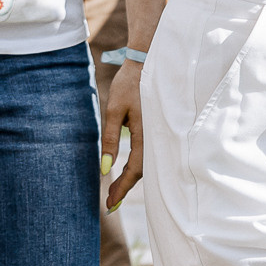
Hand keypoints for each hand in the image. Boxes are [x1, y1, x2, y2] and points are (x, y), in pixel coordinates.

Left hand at [102, 61, 144, 210]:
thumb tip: (106, 168)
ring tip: (116, 192)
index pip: (135, 170)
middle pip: (143, 171)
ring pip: (147, 163)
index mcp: (146, 134)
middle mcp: (156, 137)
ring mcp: (159, 133)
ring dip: (132, 178)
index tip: (110, 203)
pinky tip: (129, 171)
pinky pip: (150, 153)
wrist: (148, 62)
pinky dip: (139, 165)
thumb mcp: (114, 110)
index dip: (122, 188)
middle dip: (126, 188)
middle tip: (111, 204)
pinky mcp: (157, 128)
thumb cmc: (129, 84)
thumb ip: (110, 139)